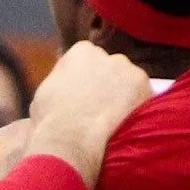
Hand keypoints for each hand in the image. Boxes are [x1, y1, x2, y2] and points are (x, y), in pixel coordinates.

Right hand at [22, 42, 154, 182]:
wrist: (73, 137)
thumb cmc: (52, 119)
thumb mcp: (46, 93)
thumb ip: (61, 82)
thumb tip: (65, 87)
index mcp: (80, 52)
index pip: (89, 59)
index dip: (87, 79)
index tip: (86, 96)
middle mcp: (106, 54)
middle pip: (112, 68)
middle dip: (109, 84)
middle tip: (102, 109)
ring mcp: (126, 67)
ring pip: (130, 82)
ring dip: (125, 96)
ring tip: (116, 120)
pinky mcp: (142, 84)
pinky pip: (144, 96)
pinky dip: (139, 108)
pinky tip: (128, 124)